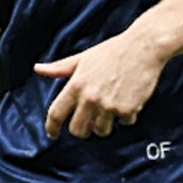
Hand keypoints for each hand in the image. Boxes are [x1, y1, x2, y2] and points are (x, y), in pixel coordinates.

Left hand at [36, 29, 167, 139]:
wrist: (143, 48)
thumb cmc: (113, 51)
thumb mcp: (83, 58)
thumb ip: (60, 68)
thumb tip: (38, 69)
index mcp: (76, 85)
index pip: (56, 113)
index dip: (51, 127)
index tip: (53, 134)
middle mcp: (90, 98)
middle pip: (77, 130)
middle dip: (82, 130)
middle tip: (88, 126)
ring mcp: (109, 105)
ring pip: (101, 131)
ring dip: (105, 125)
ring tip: (110, 112)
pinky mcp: (129, 109)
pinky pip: (125, 123)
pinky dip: (127, 116)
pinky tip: (130, 102)